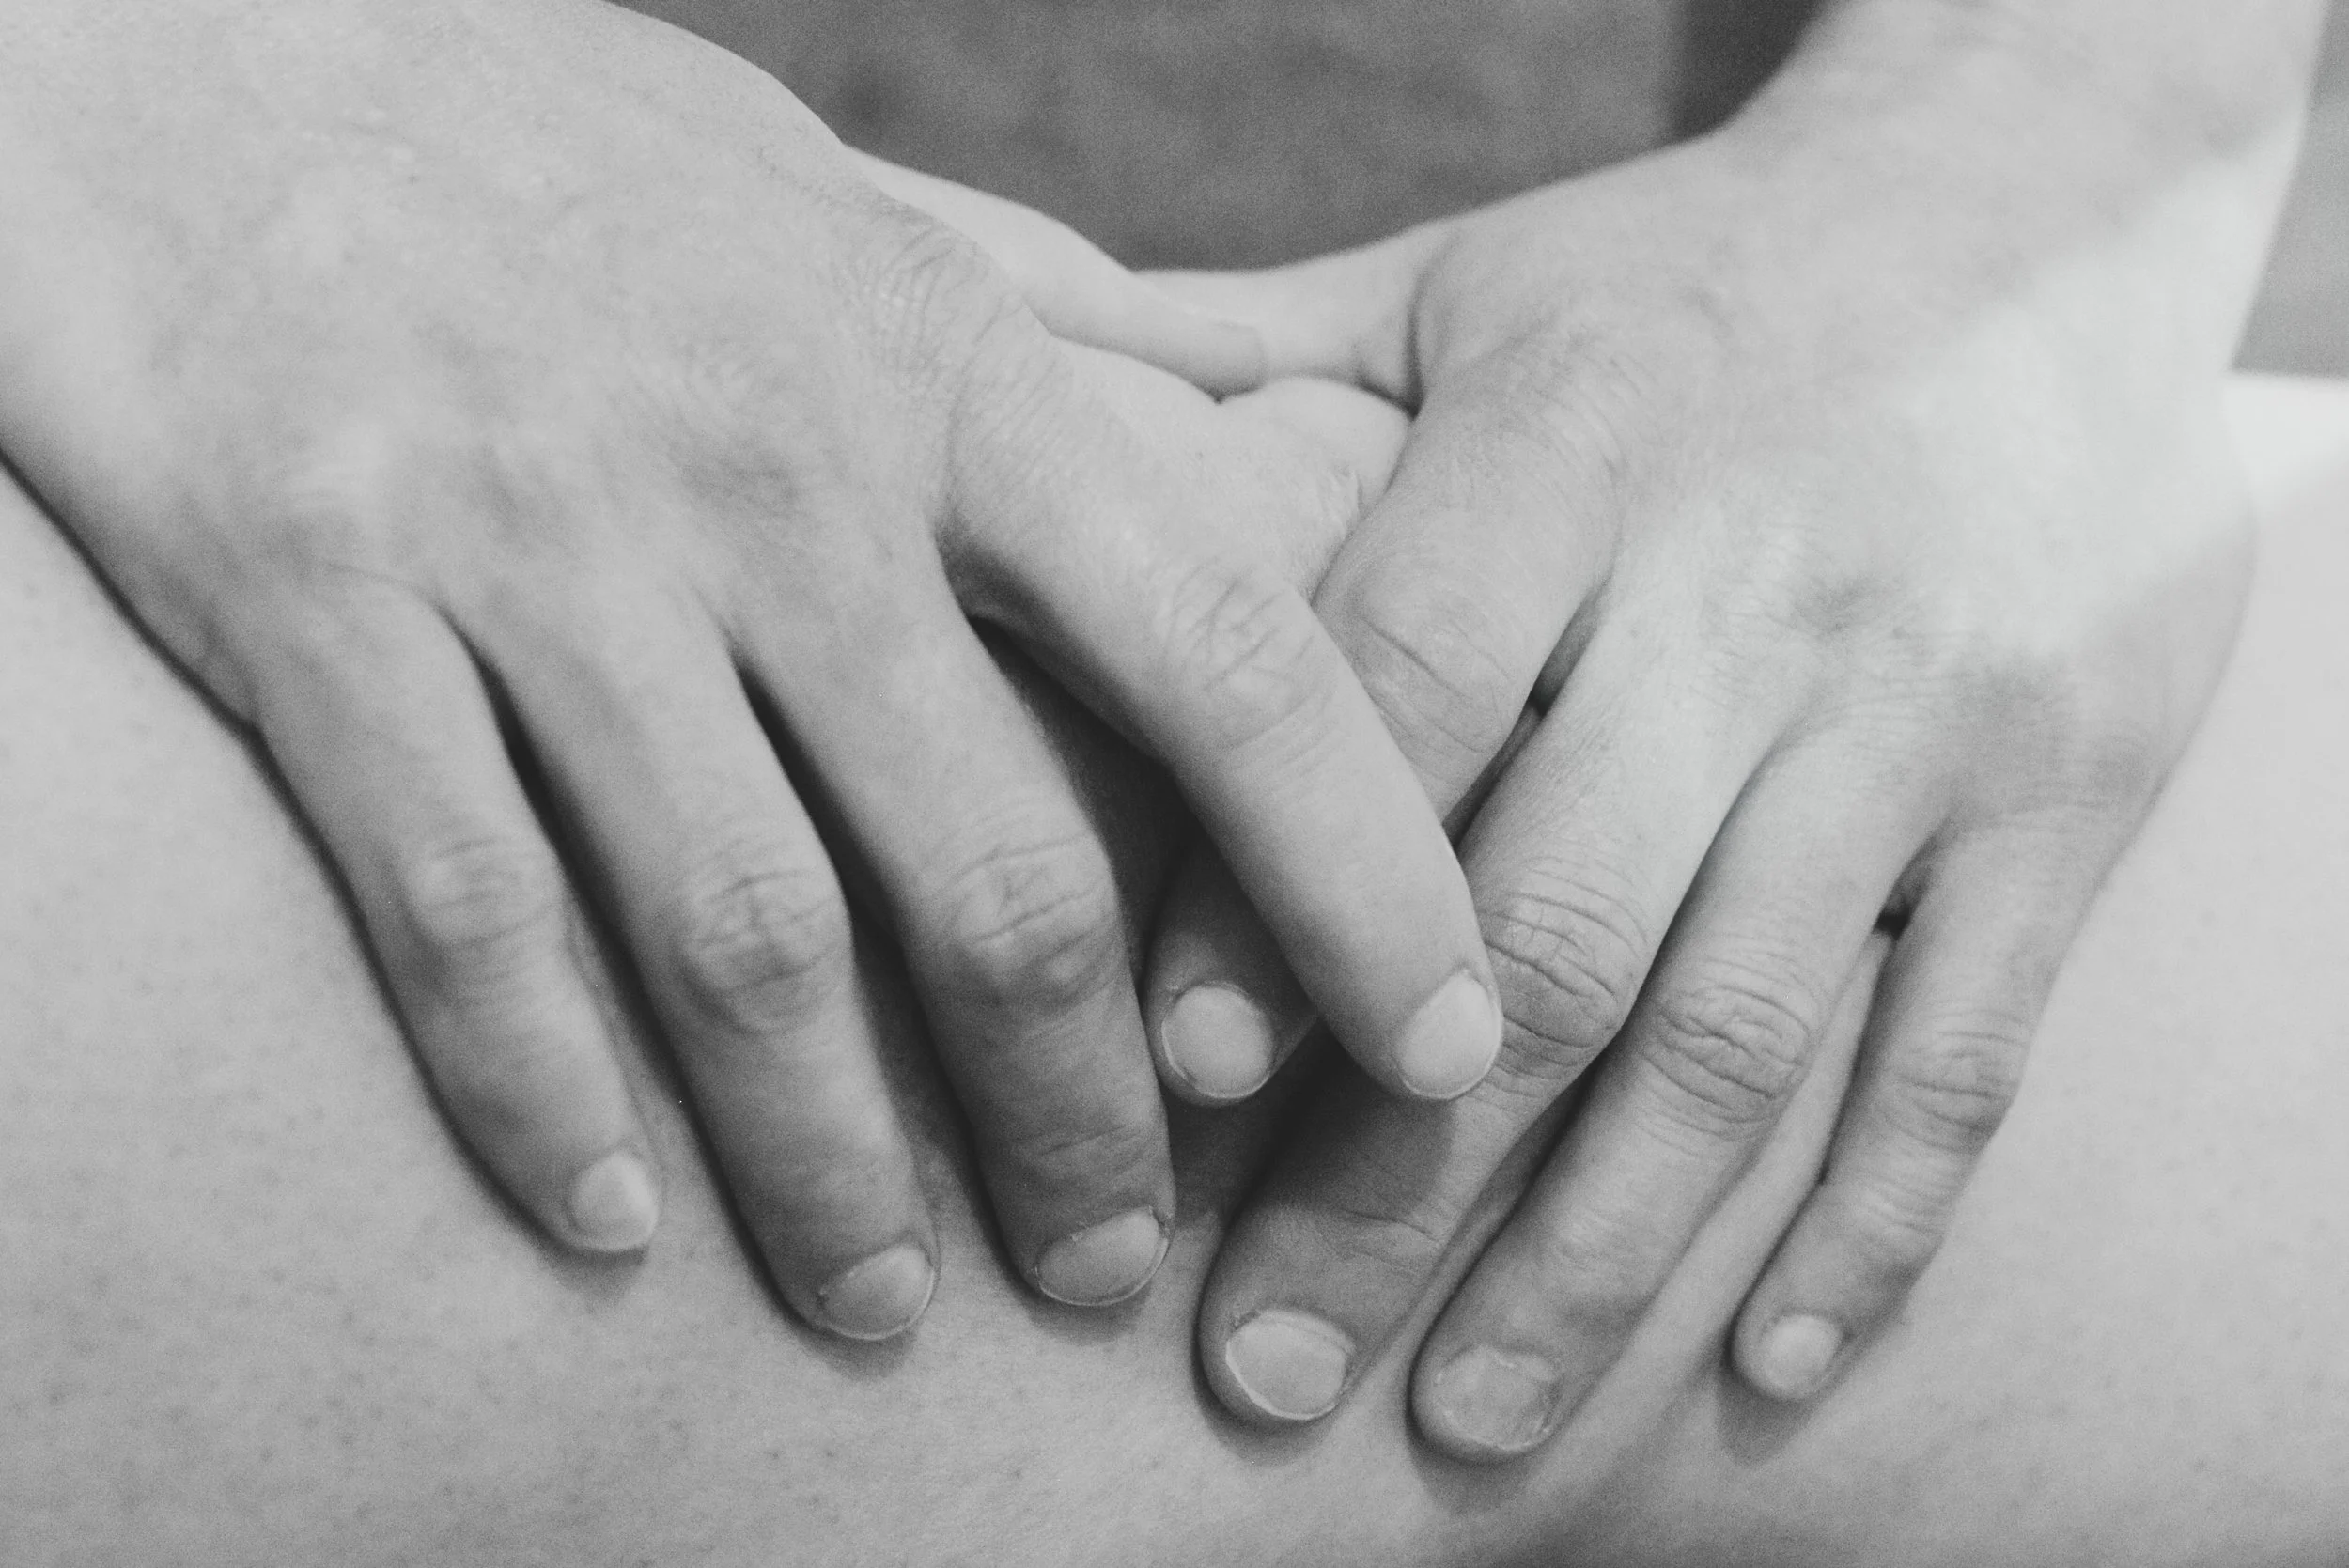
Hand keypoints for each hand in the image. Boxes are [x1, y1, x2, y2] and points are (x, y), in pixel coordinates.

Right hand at [0, 0, 1498, 1336]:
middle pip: (995, 866)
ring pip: (741, 939)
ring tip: (887, 1307)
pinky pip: (458, 915)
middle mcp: (764, 468)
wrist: (189, 50)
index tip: (1445, 1050)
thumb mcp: (838, 199)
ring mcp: (531, 541)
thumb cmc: (559, 148)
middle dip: (1082, 1114)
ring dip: (834, 1166)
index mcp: (939, 369)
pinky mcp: (311, 606)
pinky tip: (612, 1228)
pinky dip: (543, 1100)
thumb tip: (1215, 437)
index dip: (1362, 874)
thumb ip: (1028, 334)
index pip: (1225, 650)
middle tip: (1118, 1266)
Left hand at [1143, 57, 2291, 1450]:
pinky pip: (1971, 1042)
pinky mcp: (2077, 792)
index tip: (1174, 1075)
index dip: (1284, 886)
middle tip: (1262, 1362)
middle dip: (1397, 1170)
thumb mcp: (1460, 282)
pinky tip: (1771, 1366)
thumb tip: (1000, 386)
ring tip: (1468, 1414)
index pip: (1405, 685)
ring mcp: (1929, 705)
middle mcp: (1757, 582)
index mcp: (1574, 436)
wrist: (2041, 210)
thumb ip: (1243, 361)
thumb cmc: (1683, 283)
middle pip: (1554, 923)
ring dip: (1596, 1255)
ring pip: (1743, 1027)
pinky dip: (1879, 1223)